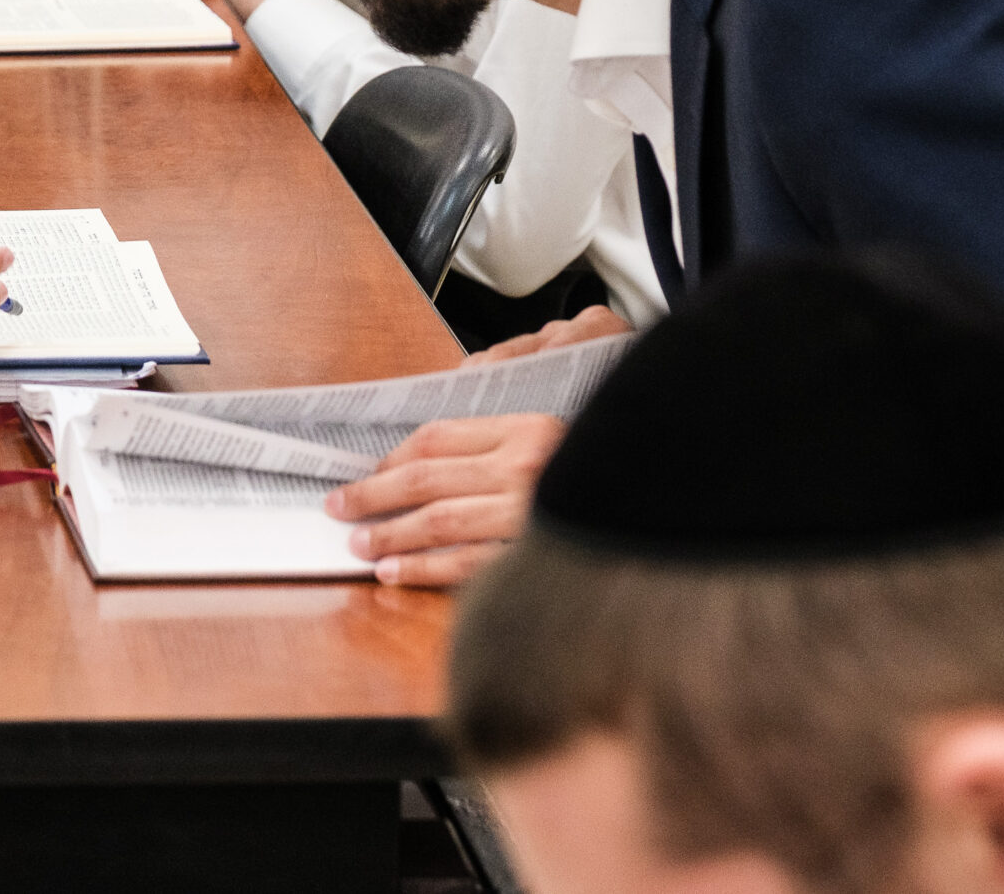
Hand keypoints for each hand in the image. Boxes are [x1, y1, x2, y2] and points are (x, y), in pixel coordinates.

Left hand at [326, 306, 631, 586]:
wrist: (664, 506)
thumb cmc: (603, 474)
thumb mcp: (556, 439)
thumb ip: (501, 441)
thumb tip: (430, 456)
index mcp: (528, 429)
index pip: (437, 437)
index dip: (392, 457)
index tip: (365, 471)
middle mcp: (525, 467)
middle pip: (425, 479)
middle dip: (373, 495)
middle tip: (339, 506)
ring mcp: (528, 515)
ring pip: (436, 523)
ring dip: (389, 535)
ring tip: (359, 544)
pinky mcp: (532, 557)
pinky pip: (464, 566)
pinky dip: (422, 570)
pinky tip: (394, 574)